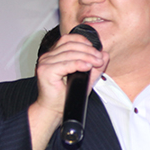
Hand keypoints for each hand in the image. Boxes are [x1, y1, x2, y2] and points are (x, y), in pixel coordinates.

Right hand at [29, 33, 107, 149]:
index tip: (96, 50)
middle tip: (99, 59)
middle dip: (88, 51)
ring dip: (86, 57)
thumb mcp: (85, 78)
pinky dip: (78, 64)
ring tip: (96, 63)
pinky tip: (87, 67)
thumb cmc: (65, 95)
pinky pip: (65, 64)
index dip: (83, 41)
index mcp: (54, 54)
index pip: (68, 39)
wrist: (53, 110)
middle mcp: (48, 57)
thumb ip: (95, 66)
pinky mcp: (45, 71)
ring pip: (69, 53)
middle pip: (70, 45)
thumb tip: (104, 54)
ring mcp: (45, 63)